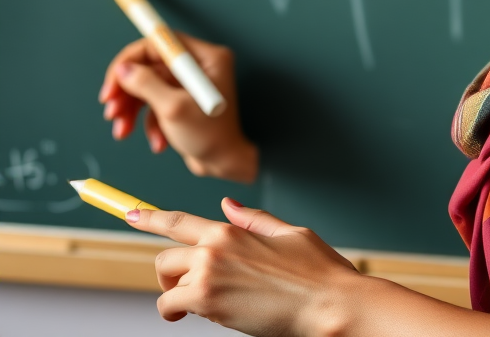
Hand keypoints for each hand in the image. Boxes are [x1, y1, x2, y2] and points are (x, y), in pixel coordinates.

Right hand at [98, 32, 257, 182]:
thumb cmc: (209, 136)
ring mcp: (189, 84)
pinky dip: (149, 123)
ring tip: (122, 132)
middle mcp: (199, 66)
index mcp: (206, 57)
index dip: (131, 60)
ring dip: (132, 111)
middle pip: (150, 66)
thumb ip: (146, 84)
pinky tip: (158, 143)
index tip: (112, 83)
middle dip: (127, 91)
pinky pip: (155, 104)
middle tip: (110, 111)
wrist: (223, 166)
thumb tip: (123, 68)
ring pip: (148, 87)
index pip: (161, 43)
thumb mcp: (173, 108)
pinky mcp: (182, 101)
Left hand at [134, 200, 357, 335]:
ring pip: (168, 283)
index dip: (149, 217)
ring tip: (210, 303)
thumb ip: (253, 220)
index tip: (130, 214)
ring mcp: (208, 274)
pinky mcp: (207, 302)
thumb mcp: (288, 233)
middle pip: (165, 257)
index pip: (179, 220)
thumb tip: (227, 204)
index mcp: (232, 229)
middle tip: (190, 289)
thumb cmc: (316, 270)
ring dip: (181, 294)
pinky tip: (200, 315)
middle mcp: (214, 247)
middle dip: (171, 273)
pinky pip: (170, 305)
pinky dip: (178, 313)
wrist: (328, 302)